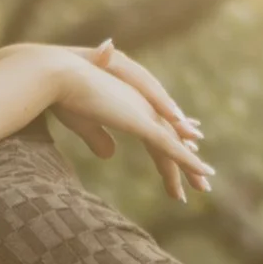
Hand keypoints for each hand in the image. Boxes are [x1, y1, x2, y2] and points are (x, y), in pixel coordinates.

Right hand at [10, 45, 212, 201]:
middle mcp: (142, 107)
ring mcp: (145, 113)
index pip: (156, 129)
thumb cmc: (63, 96)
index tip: (183, 158)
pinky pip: (169, 146)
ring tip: (203, 188)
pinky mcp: (142, 122)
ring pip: (173, 147)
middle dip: (185, 162)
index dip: (170, 146)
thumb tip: (110, 154)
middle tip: (200, 182)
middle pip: (170, 139)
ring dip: (189, 169)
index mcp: (129, 105)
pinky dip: (187, 161)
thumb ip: (98, 138)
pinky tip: (201, 172)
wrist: (58, 75)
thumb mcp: (83, 123)